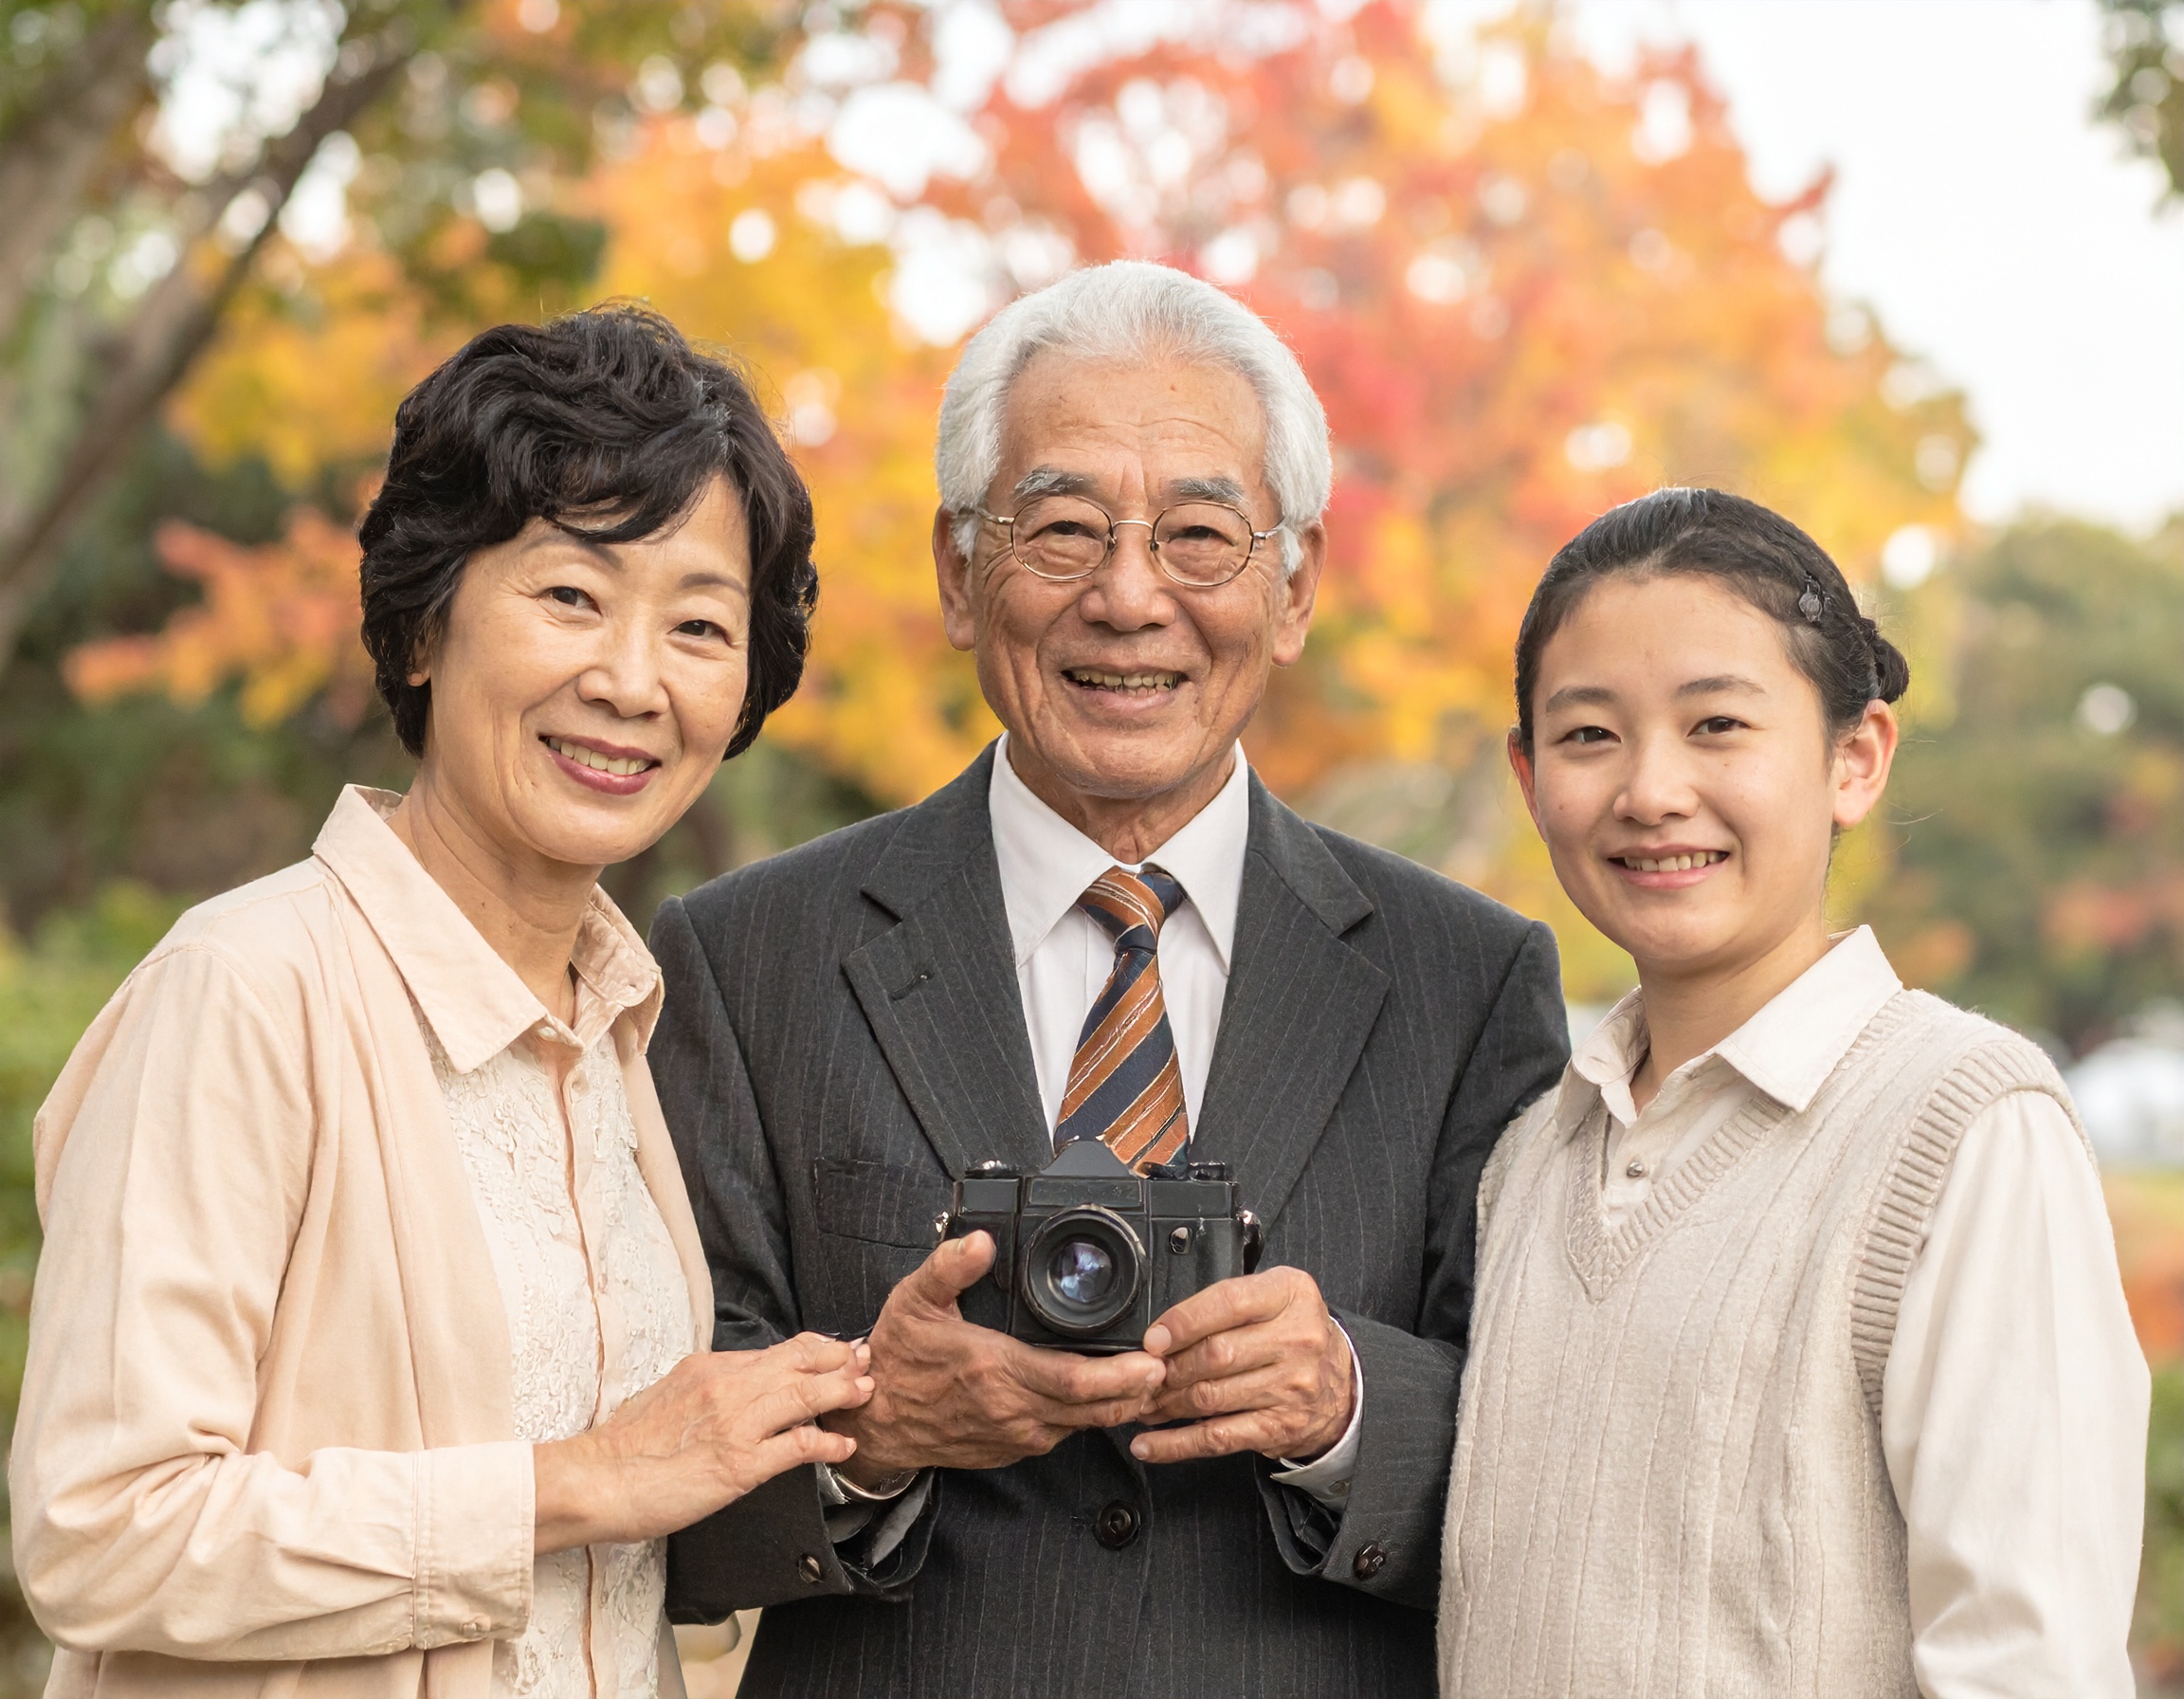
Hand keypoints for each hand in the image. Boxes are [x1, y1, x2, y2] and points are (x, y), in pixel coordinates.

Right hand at [533, 1334, 872, 1552]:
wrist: (598, 1480)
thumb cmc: (627, 1446)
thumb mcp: (670, 1393)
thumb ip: (710, 1385)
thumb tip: (743, 1383)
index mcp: (710, 1366)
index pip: (776, 1350)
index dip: (816, 1348)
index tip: (840, 1350)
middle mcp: (727, 1385)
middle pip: (800, 1361)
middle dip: (841, 1359)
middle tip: (868, 1360)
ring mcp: (736, 1423)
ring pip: (805, 1395)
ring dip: (843, 1391)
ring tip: (867, 1392)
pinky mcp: (739, 1463)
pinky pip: (797, 1446)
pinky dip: (827, 1443)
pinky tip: (844, 1445)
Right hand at [824, 1231, 1167, 1483]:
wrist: (876, 1423)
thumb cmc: (898, 1360)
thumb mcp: (913, 1301)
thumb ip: (949, 1267)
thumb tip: (982, 1240)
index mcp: (995, 1371)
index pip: (1074, 1381)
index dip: (1121, 1374)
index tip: (1153, 1357)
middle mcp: (1013, 1411)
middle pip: (1095, 1407)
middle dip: (1139, 1388)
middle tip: (1172, 1364)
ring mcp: (1017, 1434)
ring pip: (1086, 1423)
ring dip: (1122, 1402)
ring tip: (1154, 1374)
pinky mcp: (1015, 1447)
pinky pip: (1066, 1431)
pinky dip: (1093, 1413)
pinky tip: (1111, 1391)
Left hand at [1128, 1267, 1353, 1465]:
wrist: (1344, 1386)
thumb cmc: (1294, 1334)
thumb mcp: (1275, 1296)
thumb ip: (1226, 1301)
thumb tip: (1162, 1331)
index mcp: (1290, 1295)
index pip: (1229, 1302)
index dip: (1183, 1321)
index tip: (1153, 1338)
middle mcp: (1296, 1339)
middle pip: (1216, 1354)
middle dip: (1169, 1367)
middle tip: (1142, 1374)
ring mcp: (1291, 1388)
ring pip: (1210, 1396)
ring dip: (1166, 1403)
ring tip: (1144, 1401)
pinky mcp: (1279, 1428)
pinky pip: (1217, 1437)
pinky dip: (1175, 1444)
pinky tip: (1149, 1444)